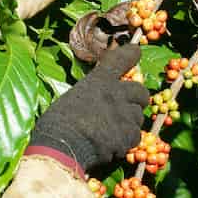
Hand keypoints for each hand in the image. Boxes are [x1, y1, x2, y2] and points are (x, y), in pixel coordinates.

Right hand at [27, 44, 148, 175]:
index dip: (130, 54)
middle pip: (141, 92)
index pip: (119, 60)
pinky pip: (135, 137)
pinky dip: (126, 142)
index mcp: (98, 81)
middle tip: (127, 109)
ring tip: (112, 132)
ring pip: (138, 117)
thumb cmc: (56, 123)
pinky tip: (112, 146)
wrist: (61, 145)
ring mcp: (124, 114)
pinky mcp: (127, 135)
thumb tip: (97, 103)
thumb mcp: (71, 99)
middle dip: (137, 100)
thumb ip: (89, 95)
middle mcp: (115, 93)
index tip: (136, 51)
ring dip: (129, 124)